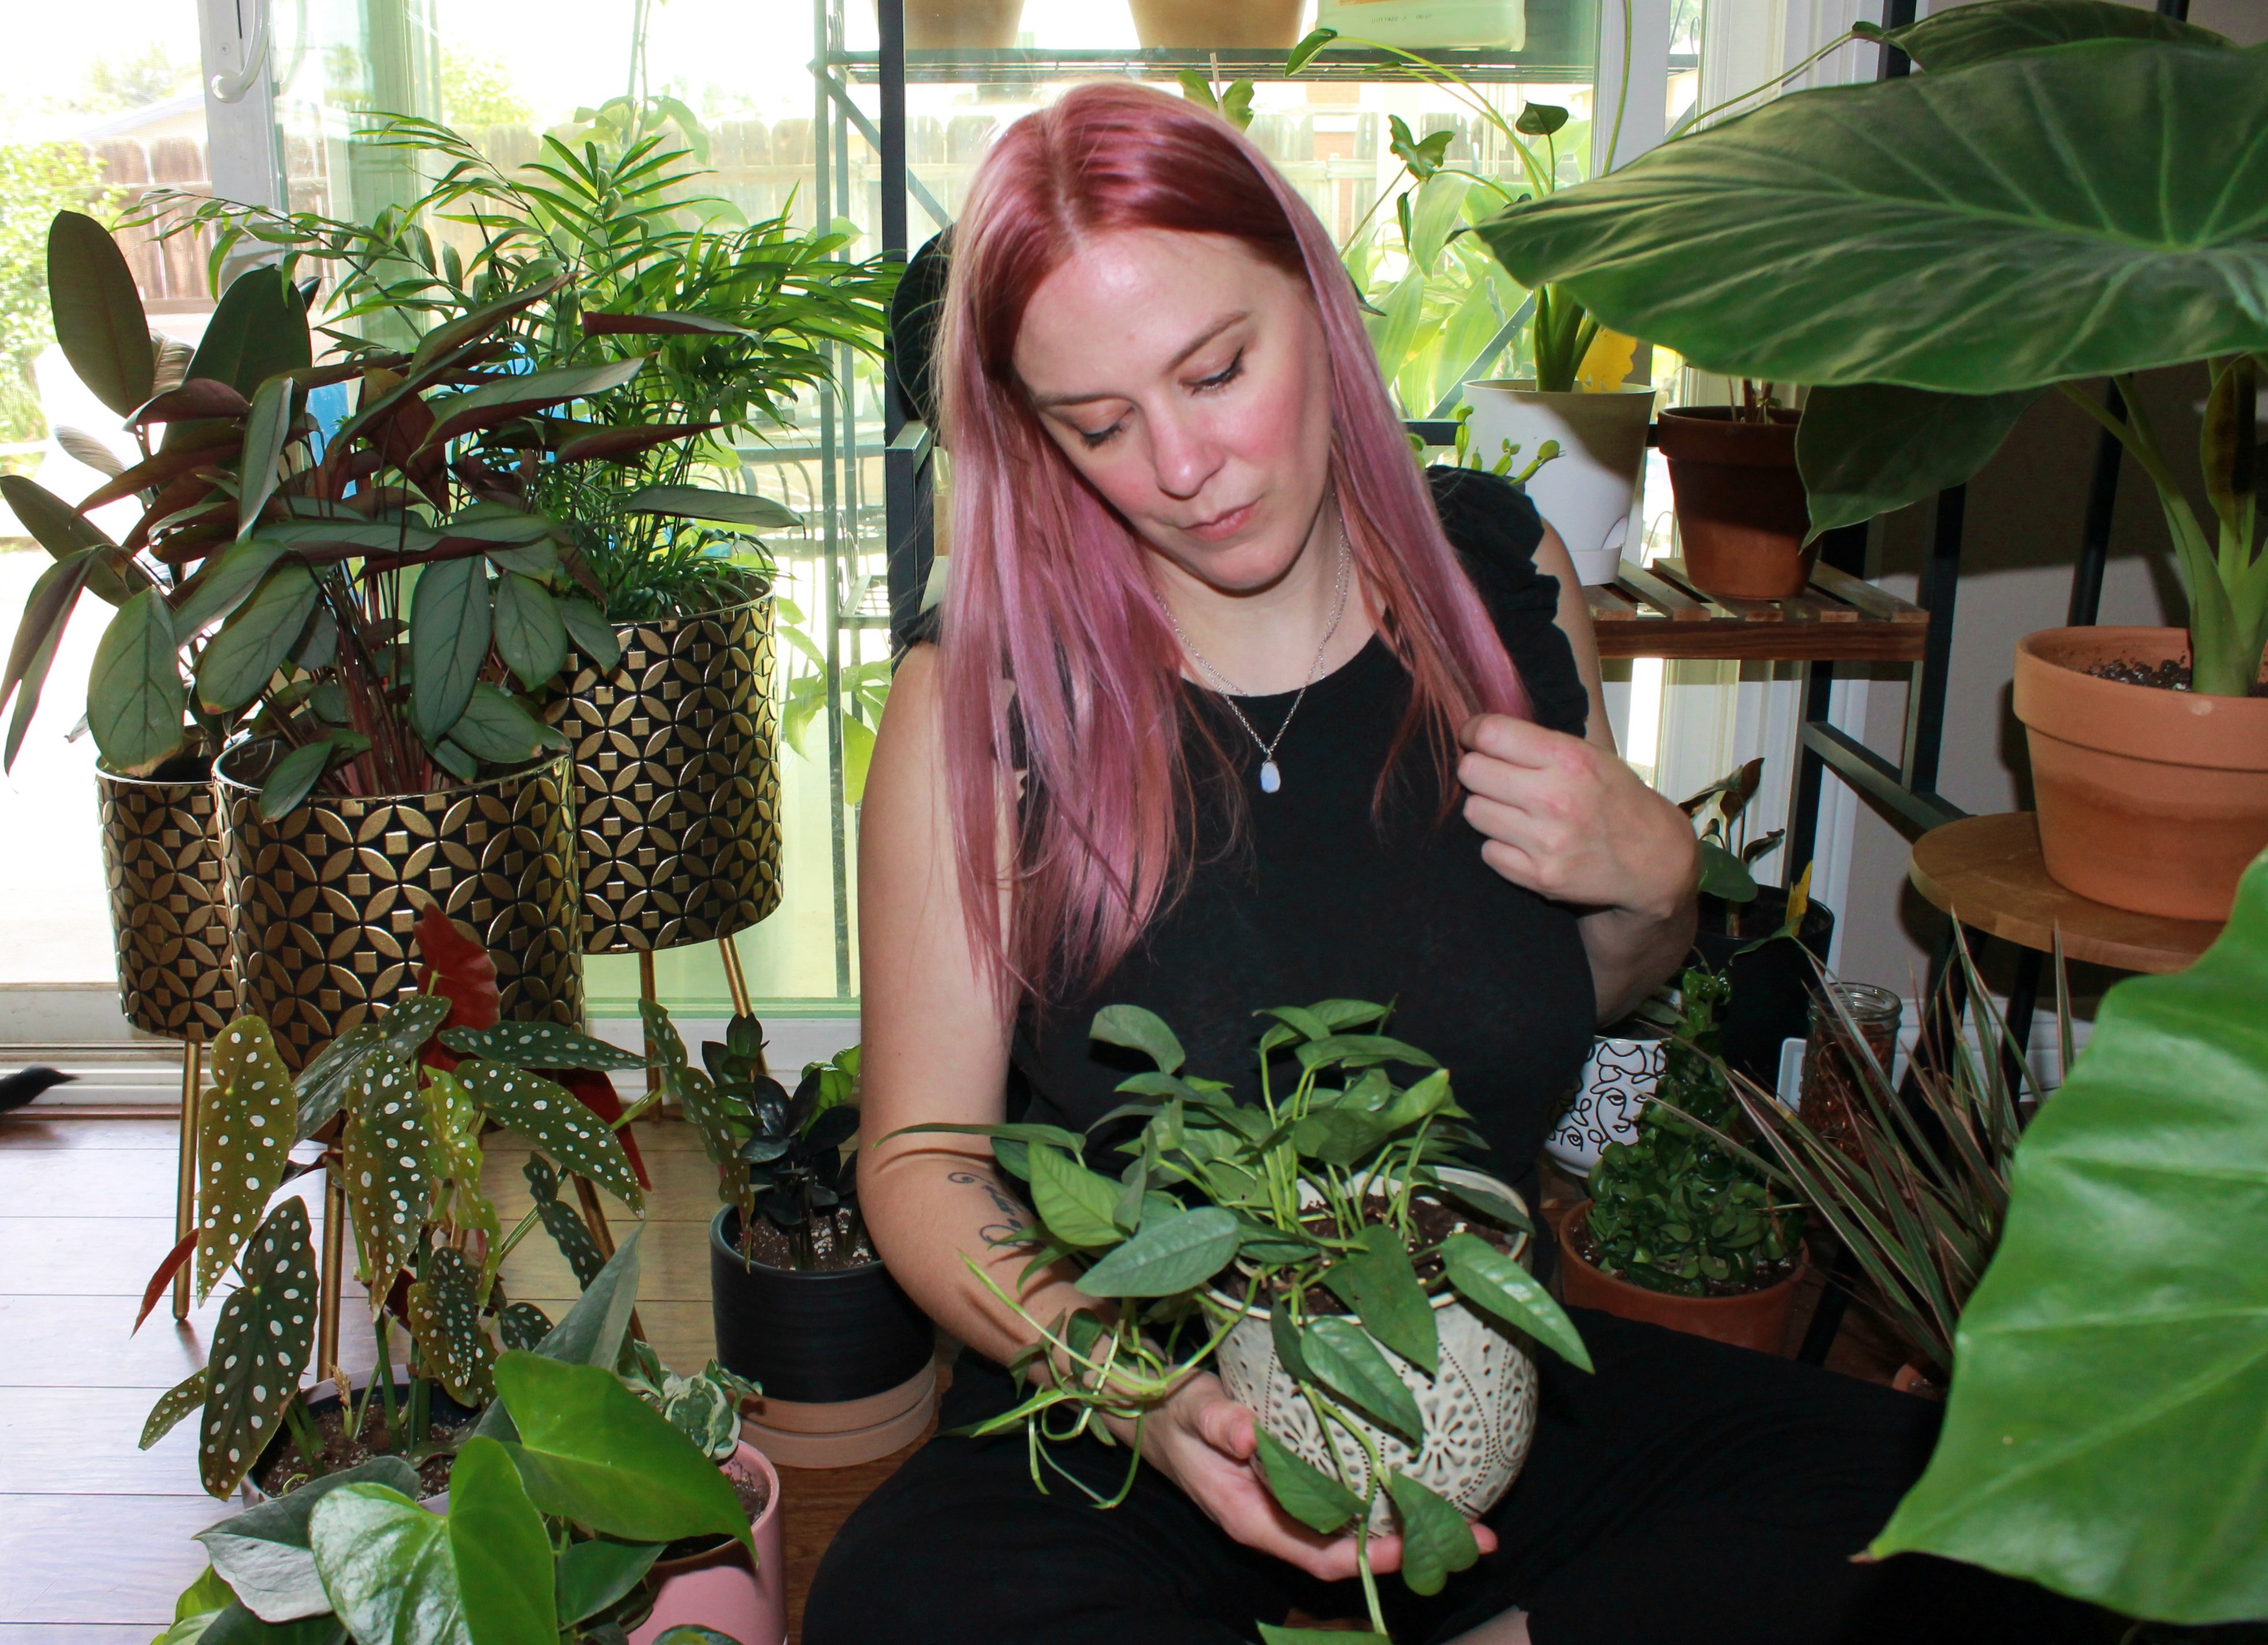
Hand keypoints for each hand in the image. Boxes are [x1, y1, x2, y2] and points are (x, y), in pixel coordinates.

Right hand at [1124, 1372, 1497, 1580]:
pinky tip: (1430, 1481)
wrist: (1157, 1414)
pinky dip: (1394, 1497)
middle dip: (1417, 1547)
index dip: (1373, 1554)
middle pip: (1357, 1549)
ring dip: (1416, 1525)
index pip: (1324, 1553)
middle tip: (1482, 1536)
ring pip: (1363, 1528)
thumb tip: (1247, 1434)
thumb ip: (1217, 1424)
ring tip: (1475, 1517)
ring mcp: (1297, 1503)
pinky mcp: (1305, 1480)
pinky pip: (1356, 1500)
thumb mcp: (1191, 1415)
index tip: (1418, 1544)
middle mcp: (1283, 1520)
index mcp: (1256, 1520)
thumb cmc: (1174, 1417)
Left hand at [1457, 713, 1695, 919]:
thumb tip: (1480, 735)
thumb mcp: (1592, 757)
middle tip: (1494, 777)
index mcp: (1570, 760)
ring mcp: (1546, 842)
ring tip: (1513, 810)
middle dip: (1478, 770)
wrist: (1654, 860)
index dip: (1473, 732)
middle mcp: (1556, 799)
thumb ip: (1540, 745)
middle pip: (1472, 772)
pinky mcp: (1540, 877)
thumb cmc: (1618, 800)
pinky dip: (1500, 846)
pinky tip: (1523, 841)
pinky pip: (1488, 852)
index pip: (1491, 734)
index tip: (1473, 738)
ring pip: (1474, 812)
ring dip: (1487, 809)